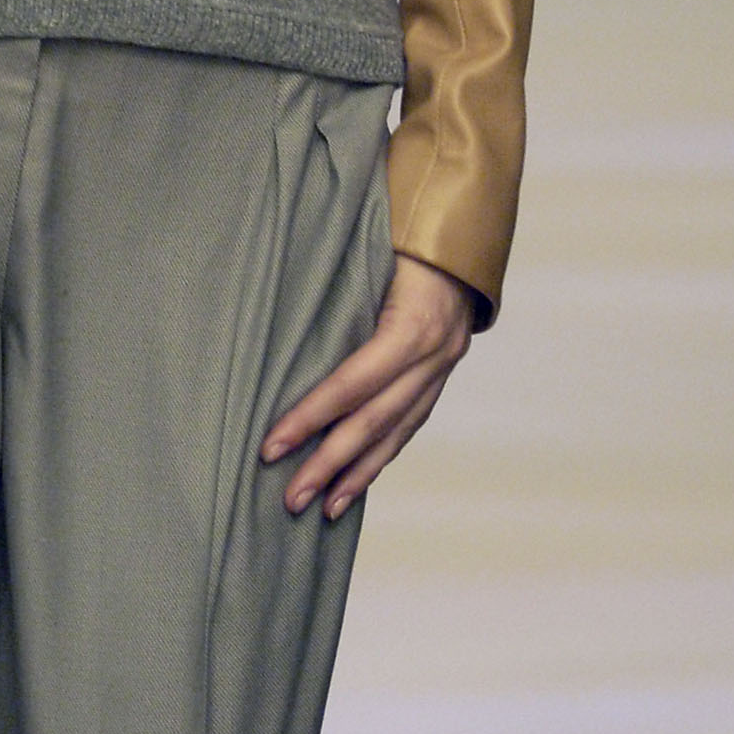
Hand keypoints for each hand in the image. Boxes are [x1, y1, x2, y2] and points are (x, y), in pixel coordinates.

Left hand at [259, 250, 474, 518]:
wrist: (462, 225)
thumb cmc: (403, 224)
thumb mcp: (371, 244)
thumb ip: (333, 277)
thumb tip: (271, 300)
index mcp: (414, 323)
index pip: (353, 383)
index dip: (311, 416)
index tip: (272, 446)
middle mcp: (435, 354)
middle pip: (375, 420)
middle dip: (329, 463)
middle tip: (290, 498)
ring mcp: (443, 368)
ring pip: (397, 432)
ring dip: (357, 474)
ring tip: (322, 508)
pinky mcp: (442, 375)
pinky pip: (410, 423)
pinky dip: (382, 455)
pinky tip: (357, 480)